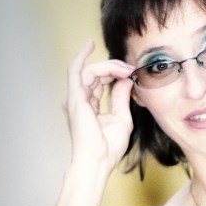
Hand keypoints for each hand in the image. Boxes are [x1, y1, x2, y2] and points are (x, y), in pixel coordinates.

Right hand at [65, 39, 135, 171]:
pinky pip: (75, 70)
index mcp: (89, 106)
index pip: (100, 81)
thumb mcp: (122, 118)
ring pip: (90, 70)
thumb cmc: (108, 147)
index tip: (131, 71)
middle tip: (130, 68)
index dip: (115, 73)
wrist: (98, 161)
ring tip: (125, 69)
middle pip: (96, 74)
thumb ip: (121, 98)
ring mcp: (75, 98)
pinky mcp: (75, 97)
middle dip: (114, 67)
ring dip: (109, 66)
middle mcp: (80, 100)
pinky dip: (81, 56)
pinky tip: (89, 45)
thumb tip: (126, 80)